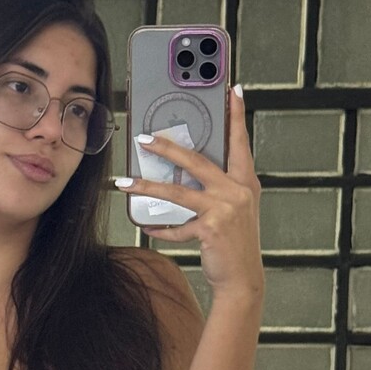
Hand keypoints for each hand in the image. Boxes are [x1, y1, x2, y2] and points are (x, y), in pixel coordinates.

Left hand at [117, 87, 263, 294]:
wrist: (244, 279)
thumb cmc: (236, 243)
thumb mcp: (235, 210)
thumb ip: (218, 189)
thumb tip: (184, 174)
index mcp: (245, 182)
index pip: (240, 142)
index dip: (237, 115)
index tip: (234, 90)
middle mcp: (237, 191)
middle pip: (196, 160)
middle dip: (167, 147)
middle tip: (143, 137)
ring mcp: (224, 209)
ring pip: (177, 191)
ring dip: (146, 186)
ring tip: (124, 181)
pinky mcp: (210, 229)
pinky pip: (176, 226)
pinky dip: (160, 227)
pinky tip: (148, 227)